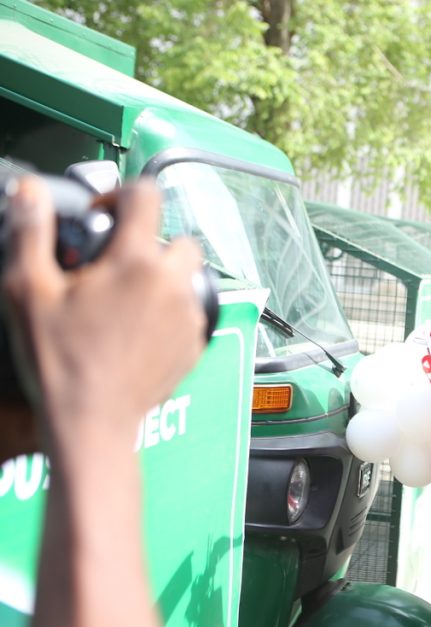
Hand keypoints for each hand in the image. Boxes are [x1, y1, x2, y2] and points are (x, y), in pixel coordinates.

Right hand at [1, 177, 206, 457]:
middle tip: (117, 264)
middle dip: (152, 243)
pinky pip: (191, 312)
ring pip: (188, 278)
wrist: (92, 422)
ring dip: (164, 278)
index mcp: (136, 262)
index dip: (120, 195)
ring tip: (128, 298)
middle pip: (179, 240)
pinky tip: (138, 330)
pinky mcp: (195, 344)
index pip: (146, 197)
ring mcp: (188, 316)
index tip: (101, 215)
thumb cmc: (59, 360)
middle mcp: (173, 283)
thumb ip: (31, 232)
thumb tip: (29, 191)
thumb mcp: (28, 290)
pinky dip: (171, 312)